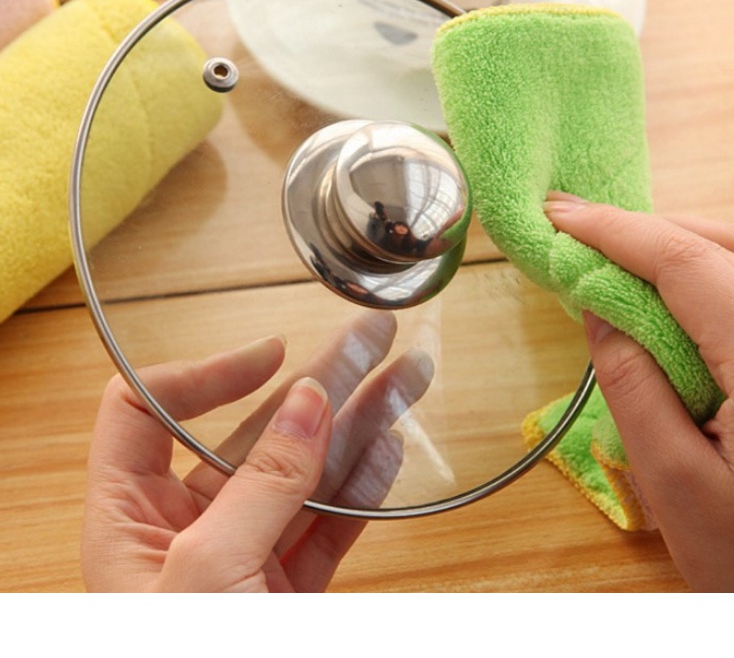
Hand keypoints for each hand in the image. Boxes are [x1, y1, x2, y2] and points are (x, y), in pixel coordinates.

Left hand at [81, 310, 432, 591]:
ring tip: (409, 376)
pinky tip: (391, 442)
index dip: (203, 373)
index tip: (272, 355)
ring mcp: (246, 555)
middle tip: (374, 338)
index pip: (147, 411)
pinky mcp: (290, 588)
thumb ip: (262, 483)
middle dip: (322, 380)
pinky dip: (365, 483)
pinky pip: (332, 521)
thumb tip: (306, 401)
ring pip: (309, 471)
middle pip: (256, 430)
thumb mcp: (208, 575)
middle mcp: (189, 527)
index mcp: (132, 516)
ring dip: (361, 421)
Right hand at [544, 192, 733, 590]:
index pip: (686, 264)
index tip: (560, 216)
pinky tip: (678, 279)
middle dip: (641, 229)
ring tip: (618, 246)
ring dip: (680, 239)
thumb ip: (631, 383)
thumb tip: (598, 307)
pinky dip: (716, 264)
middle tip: (577, 228)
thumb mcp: (673, 483)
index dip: (615, 231)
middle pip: (722, 247)